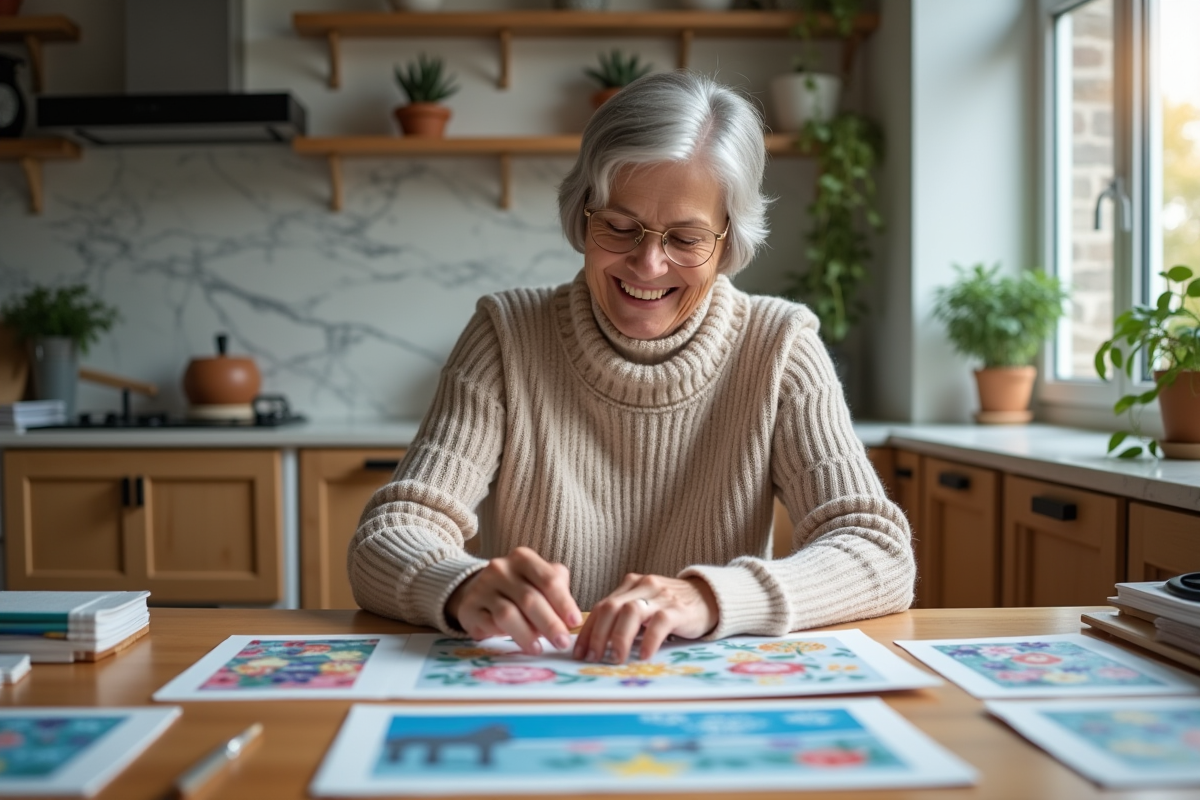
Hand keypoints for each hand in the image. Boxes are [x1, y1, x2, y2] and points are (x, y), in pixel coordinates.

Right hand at [445, 547, 581, 654]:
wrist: (476, 590)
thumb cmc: (517, 588)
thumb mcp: (539, 581)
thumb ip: (557, 591)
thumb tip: (570, 619)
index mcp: (523, 558)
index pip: (548, 580)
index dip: (564, 602)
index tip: (575, 621)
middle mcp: (501, 568)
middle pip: (530, 599)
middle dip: (550, 623)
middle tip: (563, 642)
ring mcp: (482, 587)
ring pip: (508, 614)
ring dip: (527, 634)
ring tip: (539, 649)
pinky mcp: (469, 607)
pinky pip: (489, 624)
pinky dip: (506, 636)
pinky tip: (519, 645)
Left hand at [573, 573, 717, 663]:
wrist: (710, 597)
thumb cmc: (673, 608)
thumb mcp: (645, 606)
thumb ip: (625, 617)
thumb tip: (597, 645)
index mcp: (630, 585)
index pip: (602, 606)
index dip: (588, 630)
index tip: (579, 652)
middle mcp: (643, 586)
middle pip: (611, 608)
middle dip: (598, 635)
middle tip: (593, 658)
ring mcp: (661, 595)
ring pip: (631, 612)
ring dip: (619, 637)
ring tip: (616, 658)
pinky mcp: (679, 608)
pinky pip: (660, 623)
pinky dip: (649, 640)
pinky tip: (644, 655)